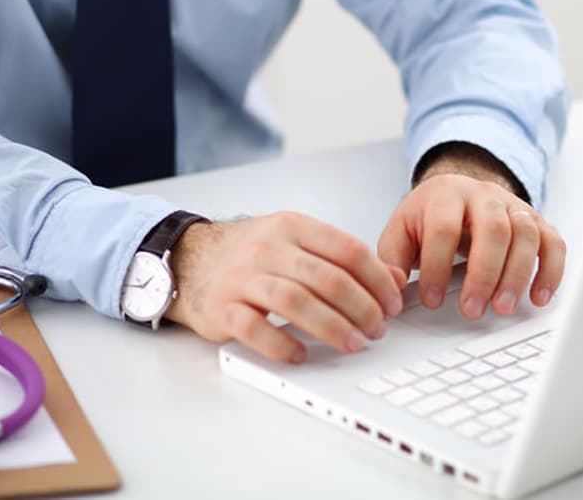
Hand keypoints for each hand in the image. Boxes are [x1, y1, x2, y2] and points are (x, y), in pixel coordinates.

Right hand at [165, 212, 403, 362]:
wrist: (188, 260)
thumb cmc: (249, 254)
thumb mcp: (296, 242)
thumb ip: (342, 257)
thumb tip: (394, 278)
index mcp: (292, 226)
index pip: (346, 249)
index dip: (377, 279)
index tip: (392, 303)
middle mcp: (267, 248)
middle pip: (326, 278)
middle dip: (361, 308)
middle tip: (377, 329)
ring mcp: (242, 277)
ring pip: (295, 302)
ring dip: (331, 327)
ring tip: (352, 343)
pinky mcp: (222, 308)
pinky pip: (255, 329)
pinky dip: (282, 345)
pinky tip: (300, 355)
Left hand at [378, 154, 565, 319]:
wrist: (456, 193)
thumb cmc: (428, 218)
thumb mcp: (401, 232)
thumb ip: (393, 259)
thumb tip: (392, 286)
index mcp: (444, 195)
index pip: (443, 228)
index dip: (437, 266)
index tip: (432, 300)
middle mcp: (482, 195)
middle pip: (492, 228)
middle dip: (483, 274)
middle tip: (472, 309)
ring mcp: (512, 206)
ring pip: (525, 233)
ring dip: (517, 275)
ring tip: (503, 307)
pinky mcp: (536, 221)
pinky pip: (552, 242)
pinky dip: (550, 271)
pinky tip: (539, 296)